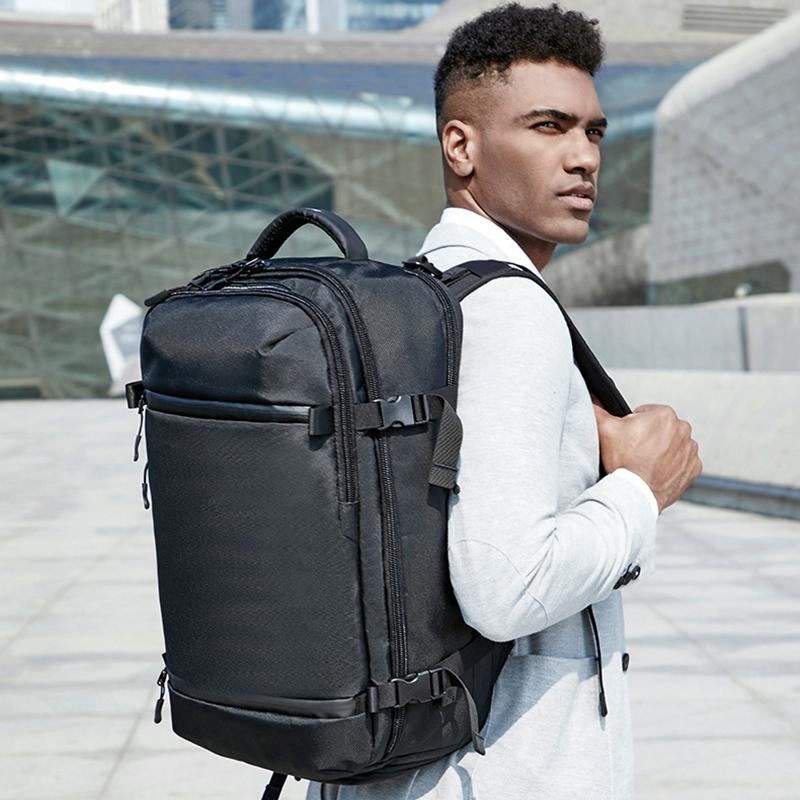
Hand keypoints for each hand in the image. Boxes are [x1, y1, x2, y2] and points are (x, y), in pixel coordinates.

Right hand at [592, 398, 702, 512]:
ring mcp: (690, 450)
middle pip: (661, 429)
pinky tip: (656, 472)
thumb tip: (592, 398)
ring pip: (672, 445)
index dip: (632, 425)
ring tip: (644, 463)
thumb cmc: (622, 461)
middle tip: (634, 452)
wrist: (635, 494)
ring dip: (661, 451)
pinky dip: (672, 466)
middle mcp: (683, 429)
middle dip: (649, 437)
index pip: (645, 414)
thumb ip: (598, 410)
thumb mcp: (605, 430)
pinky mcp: (693, 469)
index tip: (627, 439)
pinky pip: (682, 463)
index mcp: (664, 414)